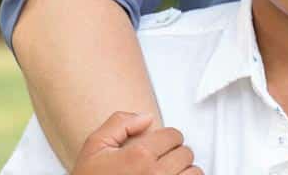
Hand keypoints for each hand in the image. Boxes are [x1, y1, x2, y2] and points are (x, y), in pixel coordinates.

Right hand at [71, 111, 202, 174]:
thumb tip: (146, 118)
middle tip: (160, 160)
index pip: (174, 135)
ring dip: (183, 171)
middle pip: (185, 153)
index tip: (158, 145)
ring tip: (168, 173)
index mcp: (139, 157)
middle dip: (173, 154)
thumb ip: (119, 123)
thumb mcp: (94, 147)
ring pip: (193, 172)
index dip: (165, 138)